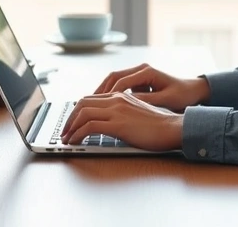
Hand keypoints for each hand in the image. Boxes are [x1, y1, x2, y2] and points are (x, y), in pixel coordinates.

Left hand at [60, 92, 183, 150]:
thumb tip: (106, 123)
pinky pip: (90, 126)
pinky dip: (78, 134)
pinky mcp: (118, 124)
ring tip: (66, 139)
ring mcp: (117, 110)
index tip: (71, 122)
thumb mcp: (135, 113)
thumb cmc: (157, 126)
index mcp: (120, 95)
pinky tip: (76, 141)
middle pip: (82, 103)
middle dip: (69, 118)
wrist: (172, 129)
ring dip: (70, 127)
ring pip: (83, 113)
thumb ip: (121, 113)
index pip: (90, 98)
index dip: (77, 110)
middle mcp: (116, 99)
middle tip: (64, 131)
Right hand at [93, 63, 209, 111]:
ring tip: (91, 105)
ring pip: (114, 79)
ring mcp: (139, 73)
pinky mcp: (139, 80)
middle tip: (88, 105)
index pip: (121, 81)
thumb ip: (146, 101)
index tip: (100, 107)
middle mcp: (141, 69)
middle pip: (113, 77)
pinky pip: (119, 84)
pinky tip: (103, 105)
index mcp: (147, 72)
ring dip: (102, 92)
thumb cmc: (182, 95)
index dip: (109, 95)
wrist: (194, 90)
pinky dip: (110, 93)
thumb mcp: (165, 100)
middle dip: (100, 91)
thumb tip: (125, 104)